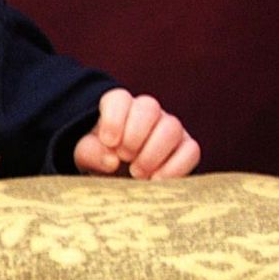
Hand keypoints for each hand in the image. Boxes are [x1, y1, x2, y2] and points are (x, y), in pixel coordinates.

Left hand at [73, 89, 199, 179]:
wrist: (121, 178)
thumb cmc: (102, 160)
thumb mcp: (88, 156)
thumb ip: (91, 153)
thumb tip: (111, 160)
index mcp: (119, 107)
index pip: (119, 99)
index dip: (114, 119)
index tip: (109, 142)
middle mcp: (148, 112)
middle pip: (149, 107)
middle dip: (134, 135)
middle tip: (124, 158)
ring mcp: (170, 128)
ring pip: (172, 127)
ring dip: (153, 153)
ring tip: (137, 173)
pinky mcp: (187, 148)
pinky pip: (191, 150)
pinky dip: (174, 168)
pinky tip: (156, 181)